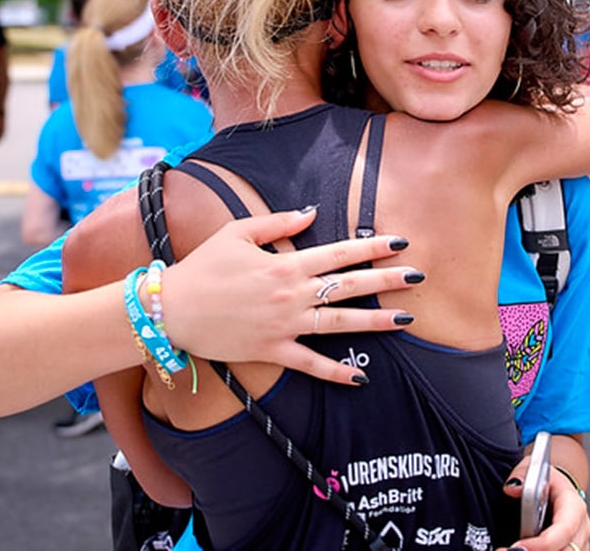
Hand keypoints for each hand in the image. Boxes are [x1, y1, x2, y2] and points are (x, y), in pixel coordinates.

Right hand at [160, 208, 421, 385]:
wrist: (170, 310)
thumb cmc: (202, 268)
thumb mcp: (238, 233)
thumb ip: (277, 222)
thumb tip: (312, 212)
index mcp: (286, 265)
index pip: (339, 253)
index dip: (371, 247)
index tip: (399, 242)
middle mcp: (292, 295)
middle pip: (349, 286)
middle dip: (387, 280)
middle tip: (419, 276)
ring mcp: (285, 325)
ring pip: (340, 324)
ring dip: (375, 322)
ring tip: (407, 320)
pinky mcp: (273, 351)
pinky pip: (311, 364)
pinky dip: (336, 372)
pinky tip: (361, 378)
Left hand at [498, 463, 589, 550]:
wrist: (555, 489)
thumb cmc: (545, 481)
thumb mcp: (532, 469)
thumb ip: (521, 475)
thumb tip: (512, 488)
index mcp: (574, 506)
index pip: (564, 529)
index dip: (542, 543)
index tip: (517, 547)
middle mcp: (581, 528)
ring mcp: (578, 544)